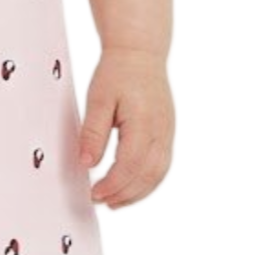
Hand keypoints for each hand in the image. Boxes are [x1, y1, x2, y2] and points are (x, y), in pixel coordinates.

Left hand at [77, 47, 173, 207]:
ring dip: (138, 192)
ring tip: (115, 201)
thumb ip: (93, 133)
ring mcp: (167, 132)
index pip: (130, 165)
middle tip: (101, 201)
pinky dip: (147, 181)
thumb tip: (87, 163)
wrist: (140, 53)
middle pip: (147, 175)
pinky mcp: (167, 133)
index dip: (113, 184)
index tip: (94, 193)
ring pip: (158, 174)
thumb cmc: (119, 72)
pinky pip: (162, 165)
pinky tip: (132, 185)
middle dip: (124, 193)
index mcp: (144, 122)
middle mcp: (161, 131)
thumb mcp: (98, 99)